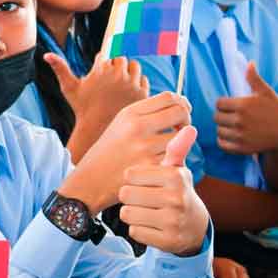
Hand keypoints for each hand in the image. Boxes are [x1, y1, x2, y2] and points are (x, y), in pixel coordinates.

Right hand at [47, 53, 148, 139]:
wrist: (97, 130)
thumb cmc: (81, 108)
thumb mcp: (69, 88)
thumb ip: (60, 68)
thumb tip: (46, 54)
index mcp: (101, 69)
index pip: (105, 55)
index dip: (101, 65)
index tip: (97, 78)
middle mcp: (118, 74)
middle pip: (120, 58)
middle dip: (115, 67)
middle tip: (109, 82)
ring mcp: (131, 83)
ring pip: (134, 65)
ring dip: (128, 72)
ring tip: (119, 86)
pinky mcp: (142, 93)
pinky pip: (143, 79)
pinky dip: (136, 83)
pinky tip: (126, 94)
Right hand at [61, 92, 191, 212]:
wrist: (91, 179)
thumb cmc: (110, 151)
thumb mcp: (121, 124)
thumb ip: (148, 113)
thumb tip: (182, 105)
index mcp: (130, 113)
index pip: (169, 97)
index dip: (182, 103)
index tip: (181, 113)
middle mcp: (137, 127)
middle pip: (180, 112)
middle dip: (186, 120)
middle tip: (179, 129)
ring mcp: (145, 147)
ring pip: (181, 136)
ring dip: (180, 142)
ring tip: (168, 147)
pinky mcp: (151, 167)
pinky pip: (175, 157)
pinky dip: (173, 158)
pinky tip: (163, 162)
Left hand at [118, 125, 209, 256]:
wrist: (194, 225)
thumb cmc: (177, 191)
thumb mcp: (176, 170)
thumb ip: (177, 149)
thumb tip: (189, 127)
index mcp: (175, 176)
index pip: (130, 174)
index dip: (133, 180)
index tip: (146, 183)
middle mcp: (176, 198)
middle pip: (125, 194)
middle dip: (131, 197)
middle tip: (146, 199)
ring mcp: (172, 221)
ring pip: (127, 214)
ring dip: (132, 214)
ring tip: (148, 211)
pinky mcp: (167, 241)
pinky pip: (133, 232)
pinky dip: (139, 230)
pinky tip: (153, 226)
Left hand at [214, 63, 277, 156]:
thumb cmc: (276, 110)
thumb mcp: (266, 93)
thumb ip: (254, 79)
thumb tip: (249, 63)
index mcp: (243, 105)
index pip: (219, 103)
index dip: (224, 104)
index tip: (231, 106)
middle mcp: (240, 120)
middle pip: (216, 117)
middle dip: (223, 116)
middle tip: (232, 117)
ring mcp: (240, 135)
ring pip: (219, 130)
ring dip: (223, 128)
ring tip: (233, 126)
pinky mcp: (242, 148)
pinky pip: (221, 144)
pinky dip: (224, 141)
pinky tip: (232, 136)